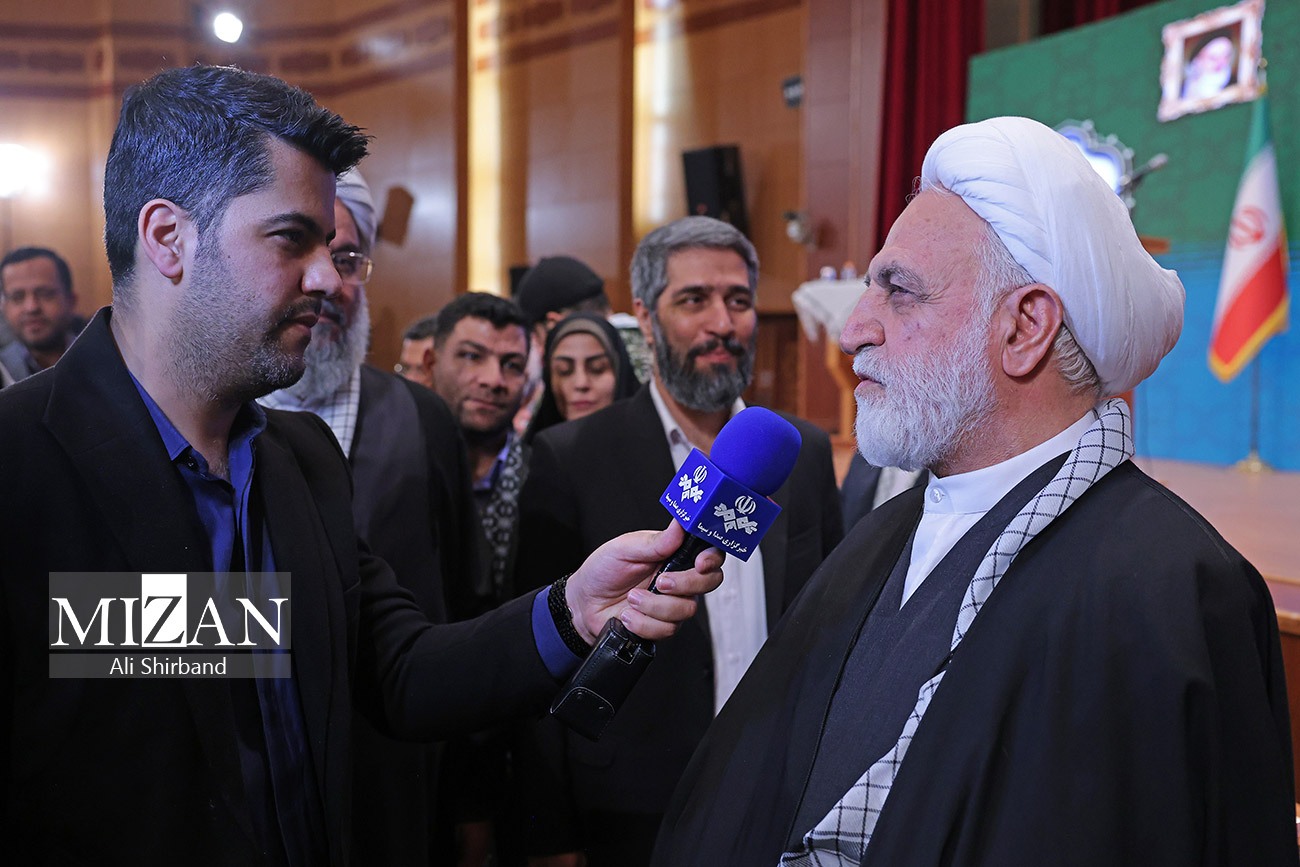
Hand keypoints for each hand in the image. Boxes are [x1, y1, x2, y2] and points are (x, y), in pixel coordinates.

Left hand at [565, 521, 723, 642]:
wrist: (584, 603)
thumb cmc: (603, 571)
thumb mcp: (624, 549)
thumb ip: (655, 541)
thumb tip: (680, 525)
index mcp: (674, 554)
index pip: (709, 554)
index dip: (712, 558)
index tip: (700, 563)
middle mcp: (679, 579)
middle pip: (708, 583)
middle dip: (685, 584)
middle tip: (659, 582)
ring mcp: (672, 604)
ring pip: (686, 610)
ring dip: (654, 606)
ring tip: (631, 599)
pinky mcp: (661, 626)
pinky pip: (666, 629)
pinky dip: (643, 623)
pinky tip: (628, 615)